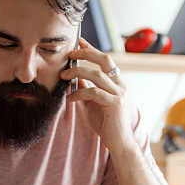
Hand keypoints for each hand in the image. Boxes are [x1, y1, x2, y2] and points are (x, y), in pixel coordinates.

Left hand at [61, 37, 136, 153]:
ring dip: (77, 73)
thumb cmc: (107, 124)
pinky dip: (79, 93)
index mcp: (117, 83)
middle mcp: (121, 86)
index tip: (80, 42)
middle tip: (70, 54)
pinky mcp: (114, 104)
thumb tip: (75, 79)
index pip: (105, 61)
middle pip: (105, 60)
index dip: (92, 50)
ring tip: (63, 76)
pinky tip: (69, 98)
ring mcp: (119, 94)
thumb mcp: (93, 103)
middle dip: (86, 54)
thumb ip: (87, 89)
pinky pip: (93, 93)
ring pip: (97, 75)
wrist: (119, 143)